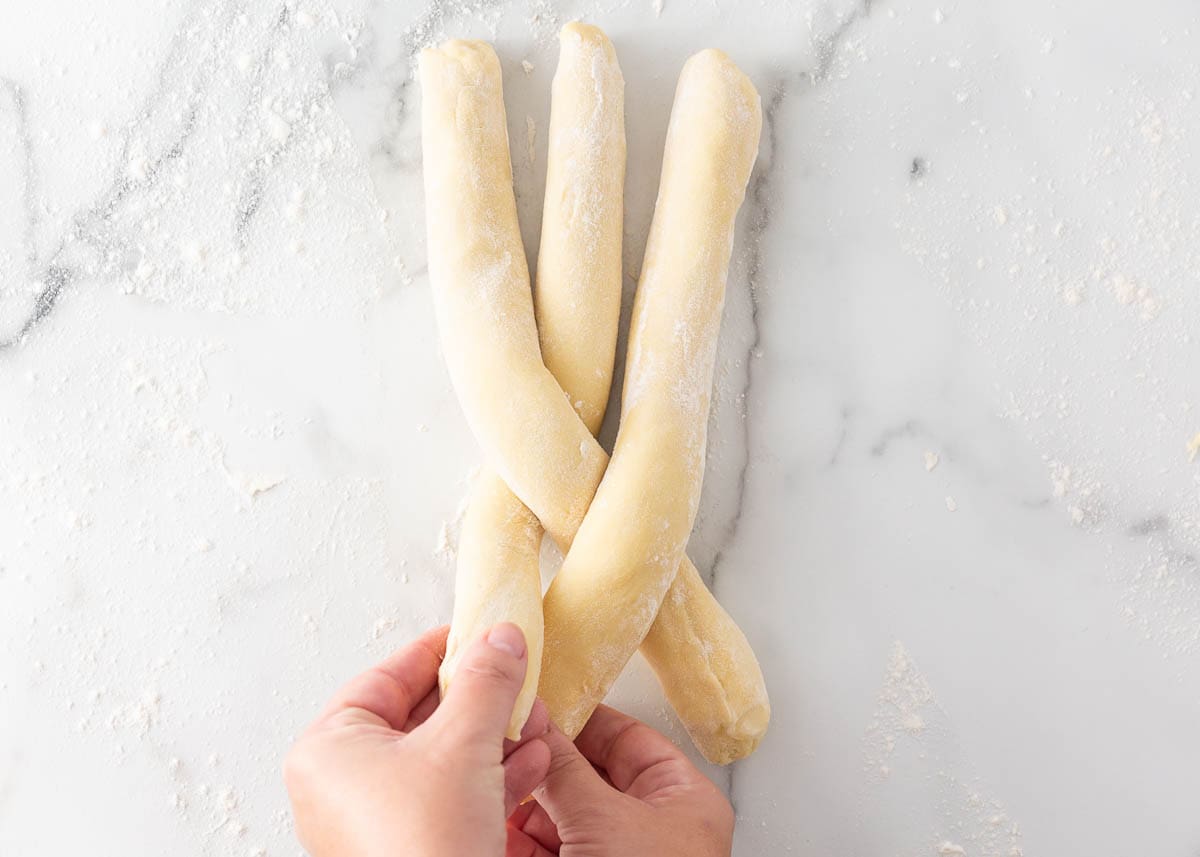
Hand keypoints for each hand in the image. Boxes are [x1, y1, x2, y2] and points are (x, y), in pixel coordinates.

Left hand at [284, 624, 551, 856]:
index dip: (440, 650)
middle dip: (479, 698)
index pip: (387, 675)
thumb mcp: (463, 743)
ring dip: (495, 736)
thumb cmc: (422, 850)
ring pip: (441, 757)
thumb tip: (500, 637)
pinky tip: (533, 764)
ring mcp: (374, 819)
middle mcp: (342, 783)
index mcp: (329, 748)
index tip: (478, 631)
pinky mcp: (409, 846)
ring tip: (534, 718)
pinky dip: (491, 776)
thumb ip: (486, 681)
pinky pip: (449, 795)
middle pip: (418, 716)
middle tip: (515, 674)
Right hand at [506, 705, 733, 856]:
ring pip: (564, 815)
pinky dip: (519, 837)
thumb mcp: (603, 821)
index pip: (627, 738)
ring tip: (491, 778)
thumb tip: (537, 717)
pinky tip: (493, 820)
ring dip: (525, 800)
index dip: (581, 717)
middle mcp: (652, 828)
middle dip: (543, 763)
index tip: (539, 703)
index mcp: (682, 800)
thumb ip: (565, 766)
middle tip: (505, 740)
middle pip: (589, 776)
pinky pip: (548, 850)